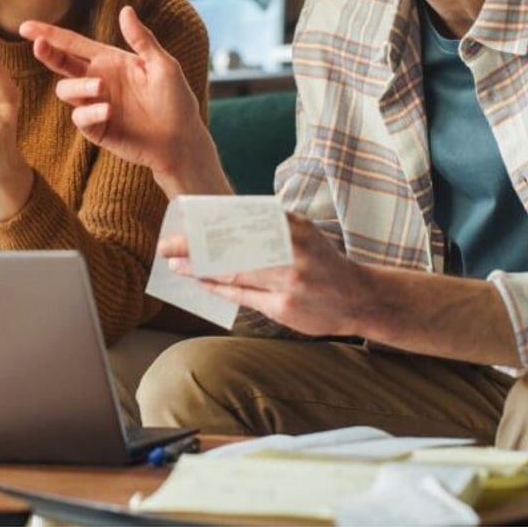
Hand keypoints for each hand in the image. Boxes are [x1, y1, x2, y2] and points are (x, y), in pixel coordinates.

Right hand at [21, 6, 226, 194]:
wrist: (181, 140)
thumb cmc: (177, 100)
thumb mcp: (163, 65)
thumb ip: (142, 39)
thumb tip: (125, 10)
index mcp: (110, 61)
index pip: (74, 44)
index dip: (50, 34)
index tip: (26, 26)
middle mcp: (97, 80)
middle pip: (61, 64)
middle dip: (47, 53)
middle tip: (39, 46)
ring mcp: (94, 105)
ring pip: (66, 91)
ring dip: (78, 87)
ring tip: (100, 87)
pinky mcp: (96, 129)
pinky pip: (80, 117)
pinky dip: (90, 112)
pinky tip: (108, 111)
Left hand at [159, 214, 366, 336]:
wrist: (359, 298)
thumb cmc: (322, 261)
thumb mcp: (302, 233)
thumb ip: (268, 226)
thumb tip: (222, 218)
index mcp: (294, 227)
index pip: (242, 221)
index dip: (209, 221)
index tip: (185, 219)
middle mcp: (292, 251)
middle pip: (233, 245)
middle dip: (196, 245)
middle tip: (168, 245)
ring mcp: (289, 281)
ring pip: (235, 272)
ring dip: (200, 268)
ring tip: (177, 264)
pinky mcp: (284, 308)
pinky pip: (243, 296)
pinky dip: (218, 288)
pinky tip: (200, 283)